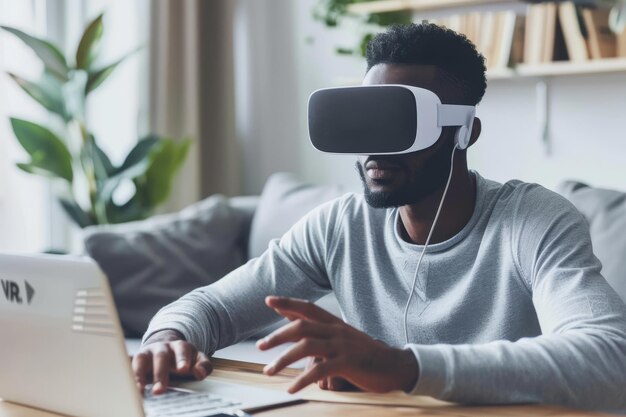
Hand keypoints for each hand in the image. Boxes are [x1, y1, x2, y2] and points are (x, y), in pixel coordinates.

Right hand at [132, 329, 211, 395]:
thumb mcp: (197, 360)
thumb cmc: (183, 359)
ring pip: (142, 360)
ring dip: (140, 375)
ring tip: (140, 391)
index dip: (182, 359)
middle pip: (161, 357)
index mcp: (180, 346)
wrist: (166, 349)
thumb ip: (203, 366)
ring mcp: (148, 353)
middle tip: (160, 390)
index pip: (182, 350)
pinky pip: (131, 367)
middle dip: (160, 373)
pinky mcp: (137, 360)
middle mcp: (163, 348)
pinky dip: (130, 377)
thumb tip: (200, 373)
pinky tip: (131, 389)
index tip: (183, 369)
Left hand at [256, 296, 418, 393]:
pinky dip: (303, 379)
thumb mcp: (344, 339)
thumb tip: (300, 331)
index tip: (268, 300)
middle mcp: (337, 330)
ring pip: (306, 346)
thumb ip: (323, 334)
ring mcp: (342, 345)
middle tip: (260, 346)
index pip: (308, 307)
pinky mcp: (348, 363)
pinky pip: (320, 370)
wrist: (396, 366)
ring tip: (269, 370)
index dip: (288, 303)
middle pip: (301, 325)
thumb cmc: (367, 355)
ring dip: (284, 358)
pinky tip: (292, 387)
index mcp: (335, 323)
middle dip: (278, 335)